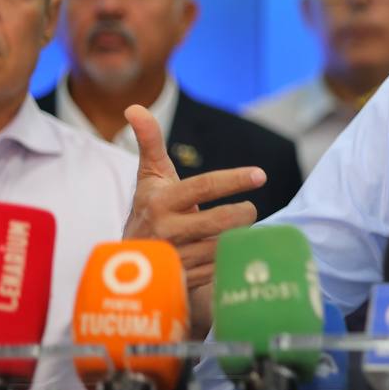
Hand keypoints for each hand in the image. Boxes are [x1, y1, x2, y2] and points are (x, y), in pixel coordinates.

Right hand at [123, 105, 262, 331]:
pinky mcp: (183, 282)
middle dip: (244, 214)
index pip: (205, 186)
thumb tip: (134, 107)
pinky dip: (229, 260)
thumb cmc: (149, 209)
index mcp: (160, 202)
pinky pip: (220, 270)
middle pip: (222, 221)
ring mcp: (174, 259)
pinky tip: (228, 253)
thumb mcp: (150, 177)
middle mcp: (165, 231)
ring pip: (223, 247)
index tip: (261, 175)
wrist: (127, 260)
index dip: (235, 179)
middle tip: (249, 210)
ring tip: (234, 231)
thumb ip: (150, 142)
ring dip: (237, 238)